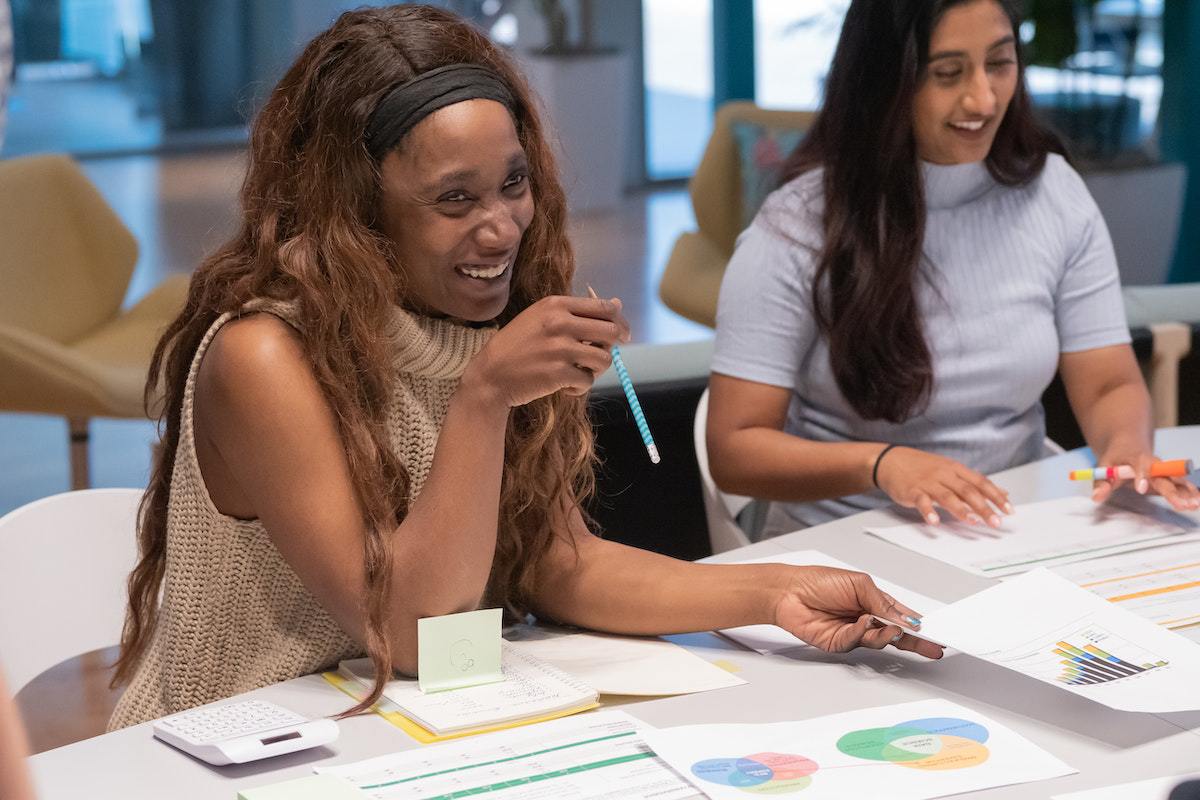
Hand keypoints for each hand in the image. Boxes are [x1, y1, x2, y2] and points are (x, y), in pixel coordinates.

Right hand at [463, 295, 630, 406]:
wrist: (490, 376)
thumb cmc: (517, 346)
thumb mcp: (542, 319)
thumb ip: (577, 312)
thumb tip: (617, 304)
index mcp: (556, 305)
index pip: (604, 307)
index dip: (619, 321)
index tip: (621, 333)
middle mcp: (560, 323)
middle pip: (611, 331)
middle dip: (614, 345)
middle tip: (603, 355)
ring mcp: (560, 349)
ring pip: (604, 359)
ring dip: (596, 368)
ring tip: (580, 371)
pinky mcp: (559, 374)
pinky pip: (588, 380)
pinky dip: (580, 386)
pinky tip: (566, 386)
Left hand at [773, 566, 942, 658]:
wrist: (789, 591)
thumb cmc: (820, 581)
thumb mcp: (859, 584)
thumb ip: (882, 602)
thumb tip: (905, 619)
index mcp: (873, 602)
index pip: (901, 616)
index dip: (918, 625)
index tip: (936, 632)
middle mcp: (866, 619)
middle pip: (896, 635)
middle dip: (915, 642)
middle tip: (933, 648)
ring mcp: (854, 633)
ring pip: (879, 640)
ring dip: (888, 635)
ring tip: (893, 628)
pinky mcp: (839, 643)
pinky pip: (857, 641)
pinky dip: (862, 632)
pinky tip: (863, 622)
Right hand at [874, 446, 1011, 526]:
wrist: (890, 460)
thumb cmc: (923, 467)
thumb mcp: (951, 470)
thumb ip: (975, 483)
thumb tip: (1003, 493)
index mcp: (955, 469)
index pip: (980, 482)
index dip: (995, 496)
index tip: (1008, 510)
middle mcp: (944, 474)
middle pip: (967, 490)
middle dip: (983, 507)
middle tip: (995, 522)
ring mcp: (927, 482)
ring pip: (947, 495)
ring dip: (960, 509)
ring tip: (972, 521)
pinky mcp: (912, 490)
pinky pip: (921, 501)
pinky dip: (928, 511)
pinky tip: (934, 521)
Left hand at [1091, 446, 1199, 510]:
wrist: (1128, 444)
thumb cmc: (1116, 458)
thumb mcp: (1103, 467)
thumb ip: (1101, 483)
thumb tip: (1096, 497)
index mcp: (1136, 458)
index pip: (1140, 466)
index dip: (1141, 476)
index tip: (1141, 489)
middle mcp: (1154, 464)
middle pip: (1164, 477)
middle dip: (1172, 491)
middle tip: (1180, 505)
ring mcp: (1162, 471)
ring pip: (1176, 481)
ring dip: (1186, 493)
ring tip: (1195, 505)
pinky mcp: (1167, 478)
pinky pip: (1180, 485)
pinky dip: (1189, 492)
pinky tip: (1197, 502)